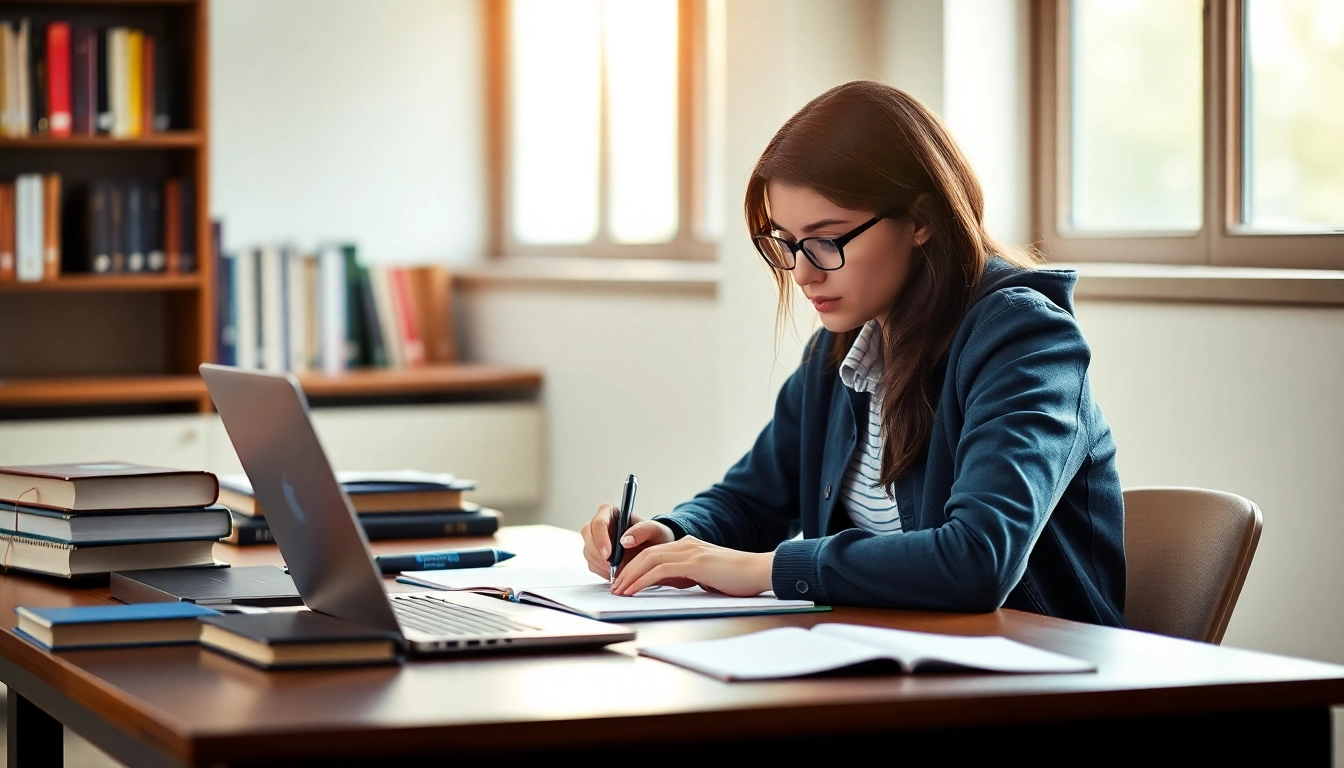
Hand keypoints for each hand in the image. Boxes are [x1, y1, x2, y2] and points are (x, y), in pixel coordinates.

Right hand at [580, 503, 674, 578]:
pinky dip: (602, 571)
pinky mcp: (595, 554)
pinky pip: (592, 564)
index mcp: (611, 512)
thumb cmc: (654, 536)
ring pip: (588, 551)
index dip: (601, 538)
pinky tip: (616, 572)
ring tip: (619, 569)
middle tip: (613, 566)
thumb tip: (624, 541)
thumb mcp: (655, 530)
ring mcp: (595, 540)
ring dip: (601, 564)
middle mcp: (600, 524)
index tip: (609, 554)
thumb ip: (642, 531)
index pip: (599, 522)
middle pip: (588, 535)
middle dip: (599, 553)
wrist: (654, 550)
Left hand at [609, 537, 774, 597]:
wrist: (759, 571)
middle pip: (646, 554)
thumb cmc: (737, 578)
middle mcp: (686, 544)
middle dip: (626, 571)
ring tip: (618, 590)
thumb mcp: (705, 576)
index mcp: (688, 546)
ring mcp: (690, 551)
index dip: (635, 566)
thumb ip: (686, 575)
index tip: (623, 582)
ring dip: (630, 576)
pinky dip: (642, 580)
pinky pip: (660, 570)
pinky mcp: (694, 563)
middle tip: (614, 587)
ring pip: (649, 560)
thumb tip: (666, 583)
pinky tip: (633, 590)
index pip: (654, 553)